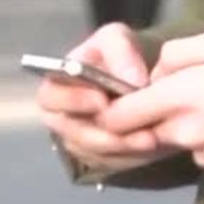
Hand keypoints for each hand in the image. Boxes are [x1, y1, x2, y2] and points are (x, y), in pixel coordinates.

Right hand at [39, 23, 173, 173]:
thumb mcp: (117, 39)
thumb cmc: (118, 56)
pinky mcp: (100, 157)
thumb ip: (120, 51)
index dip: (72, 101)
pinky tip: (154, 145)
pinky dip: (132, 157)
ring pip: (94, 153)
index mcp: (58, 85)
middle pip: (71, 135)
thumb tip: (132, 81)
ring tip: (152, 138)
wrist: (142, 79)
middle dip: (102, 135)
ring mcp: (79, 140)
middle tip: (133, 128)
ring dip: (123, 148)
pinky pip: (112, 164)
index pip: (49, 98)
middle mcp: (62, 116)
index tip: (102, 100)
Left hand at [97, 28, 203, 180]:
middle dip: (159, 115)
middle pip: (151, 129)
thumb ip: (178, 54)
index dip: (113, 109)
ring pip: (182, 141)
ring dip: (191, 128)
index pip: (122, 115)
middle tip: (191, 94)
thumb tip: (155, 75)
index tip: (116, 102)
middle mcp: (185, 134)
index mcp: (179, 99)